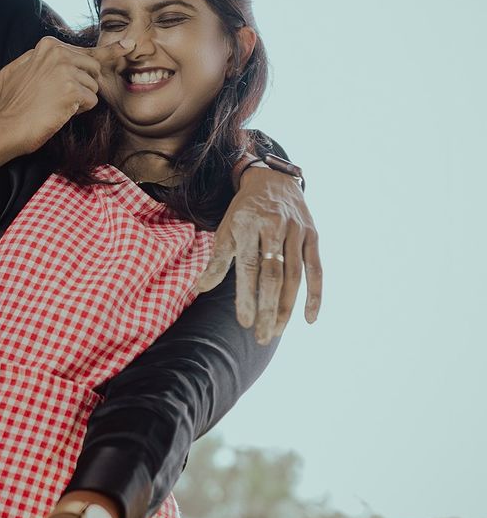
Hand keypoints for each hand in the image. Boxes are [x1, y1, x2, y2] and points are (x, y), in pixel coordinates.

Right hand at [0, 37, 115, 155]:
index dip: (106, 54)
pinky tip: (60, 112)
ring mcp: (65, 70)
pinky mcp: (72, 90)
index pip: (85, 50)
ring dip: (79, 100)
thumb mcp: (16, 69)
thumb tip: (56, 53)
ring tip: (56, 105)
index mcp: (48, 45)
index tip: (128, 47)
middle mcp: (58, 53)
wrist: (6, 126)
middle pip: (93, 68)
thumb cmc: (10, 103)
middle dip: (83, 85)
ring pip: (93, 86)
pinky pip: (91, 101)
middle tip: (59, 98)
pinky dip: (79, 110)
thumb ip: (37, 58)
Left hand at [195, 166, 321, 343]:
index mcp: (248, 226)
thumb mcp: (226, 230)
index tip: (244, 322)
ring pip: (295, 275)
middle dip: (267, 308)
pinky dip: (316, 294)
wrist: (273, 180)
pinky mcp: (313, 235)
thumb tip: (200, 289)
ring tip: (277, 331)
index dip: (247, 296)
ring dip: (288, 306)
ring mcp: (296, 231)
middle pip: (273, 275)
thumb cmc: (244, 212)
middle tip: (262, 336)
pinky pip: (317, 269)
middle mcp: (274, 227)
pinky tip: (310, 318)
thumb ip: (217, 260)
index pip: (248, 268)